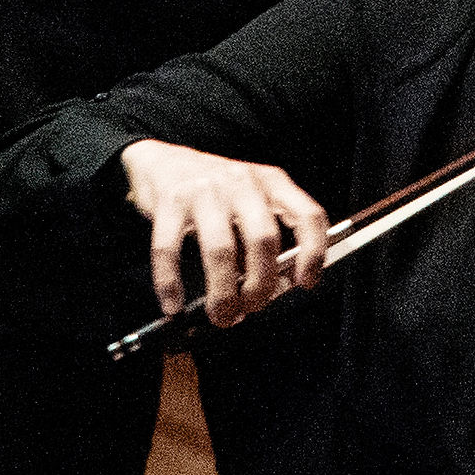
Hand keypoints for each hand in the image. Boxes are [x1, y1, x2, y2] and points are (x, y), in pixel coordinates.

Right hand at [119, 138, 327, 326]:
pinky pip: (169, 248)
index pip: (307, 215)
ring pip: (220, 249)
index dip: (313, 253)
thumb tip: (271, 288)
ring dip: (222, 292)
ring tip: (221, 314)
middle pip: (263, 239)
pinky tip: (173, 303)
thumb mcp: (248, 201)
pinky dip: (170, 282)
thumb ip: (262, 237)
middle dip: (260, 285)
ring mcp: (204, 190)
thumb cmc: (211, 190)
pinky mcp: (169, 200)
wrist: (160, 160)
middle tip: (252, 307)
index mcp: (270, 182)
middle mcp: (241, 182)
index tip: (305, 283)